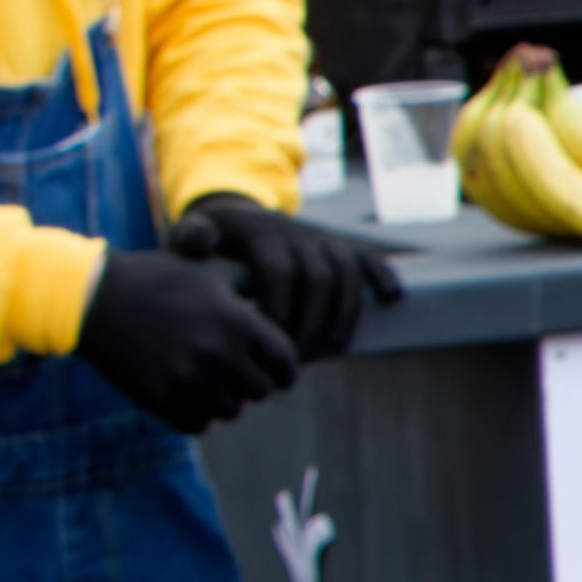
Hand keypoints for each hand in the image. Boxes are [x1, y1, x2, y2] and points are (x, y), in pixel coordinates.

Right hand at [73, 247, 301, 430]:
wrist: (93, 300)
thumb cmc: (158, 280)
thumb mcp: (209, 271)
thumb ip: (252, 284)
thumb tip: (292, 294)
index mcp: (236, 321)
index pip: (286, 363)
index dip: (284, 368)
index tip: (275, 369)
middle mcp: (218, 353)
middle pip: (261, 391)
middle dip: (253, 382)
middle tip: (236, 372)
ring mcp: (189, 379)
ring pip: (232, 411)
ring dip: (225, 399)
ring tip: (208, 379)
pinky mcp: (162, 399)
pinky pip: (199, 424)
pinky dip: (197, 413)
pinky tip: (186, 392)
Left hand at [169, 194, 402, 363]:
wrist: (239, 220)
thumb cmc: (213, 243)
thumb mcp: (194, 235)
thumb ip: (190, 240)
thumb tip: (198, 248)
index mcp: (261, 232)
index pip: (279, 273)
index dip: (279, 311)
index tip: (269, 344)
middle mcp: (296, 231)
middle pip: (317, 278)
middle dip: (311, 323)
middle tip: (297, 361)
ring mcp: (321, 238)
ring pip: (344, 274)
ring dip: (343, 315)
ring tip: (329, 351)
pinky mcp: (339, 245)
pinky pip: (367, 258)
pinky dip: (382, 276)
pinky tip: (391, 300)